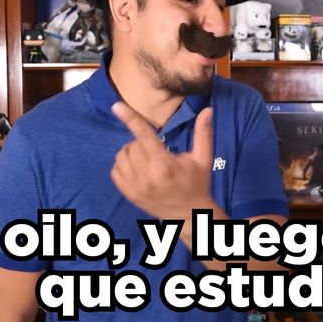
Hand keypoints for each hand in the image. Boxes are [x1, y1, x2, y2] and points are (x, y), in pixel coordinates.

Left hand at [110, 102, 214, 220]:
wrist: (187, 215)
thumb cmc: (197, 184)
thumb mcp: (203, 159)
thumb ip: (203, 134)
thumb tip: (207, 110)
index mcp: (165, 165)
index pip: (145, 136)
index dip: (130, 119)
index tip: (117, 106)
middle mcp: (147, 176)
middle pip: (133, 145)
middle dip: (142, 142)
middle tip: (157, 152)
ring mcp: (135, 187)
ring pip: (122, 156)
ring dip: (132, 152)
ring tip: (147, 159)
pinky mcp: (128, 194)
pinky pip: (115, 170)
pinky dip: (123, 164)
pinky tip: (137, 168)